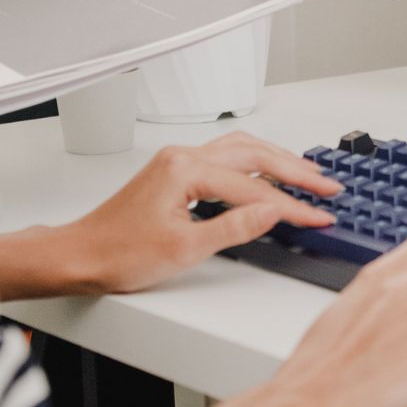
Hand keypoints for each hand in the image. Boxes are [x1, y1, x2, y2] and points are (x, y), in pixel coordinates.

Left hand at [58, 133, 341, 294]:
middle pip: (253, 155)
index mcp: (185, 170)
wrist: (79, 256)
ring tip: (307, 175)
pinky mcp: (175, 172)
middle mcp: (183, 156)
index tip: (319, 215)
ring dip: (277, 160)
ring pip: (240, 150)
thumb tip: (274, 210)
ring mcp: (178, 161)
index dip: (292, 205)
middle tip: (328, 186)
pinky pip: (225, 158)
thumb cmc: (118, 254)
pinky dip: (254, 164)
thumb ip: (235, 227)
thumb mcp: (184, 249)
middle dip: (295, 170)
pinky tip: (267, 174)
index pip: (254, 187)